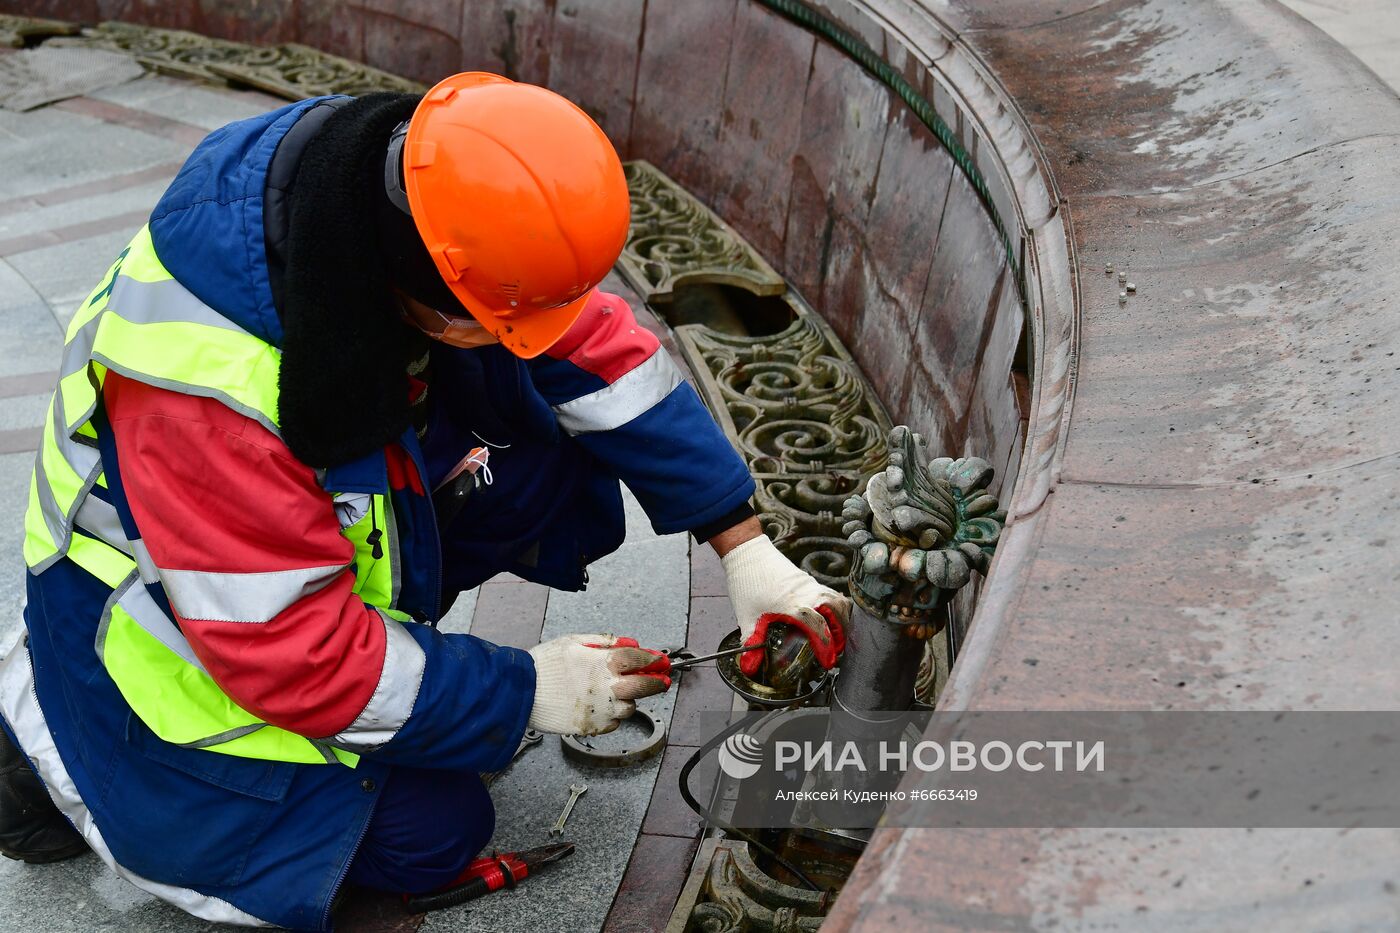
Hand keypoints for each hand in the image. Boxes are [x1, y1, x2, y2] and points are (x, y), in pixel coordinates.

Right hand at [526, 634, 671, 734]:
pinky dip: (612, 715)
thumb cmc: (544, 665)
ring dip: (629, 699)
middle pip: (644, 687)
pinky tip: (601, 706)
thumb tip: (629, 642)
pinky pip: (613, 723)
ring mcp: (601, 710)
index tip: (660, 661)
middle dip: (657, 683)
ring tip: (616, 693)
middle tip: (662, 681)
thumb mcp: (573, 642)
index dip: (653, 660)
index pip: (639, 660)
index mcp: (604, 663)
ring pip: (629, 707)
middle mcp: (607, 688)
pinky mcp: (592, 727)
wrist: (521, 693)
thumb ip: (604, 642)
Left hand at [719, 535, 848, 675]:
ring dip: (841, 618)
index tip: (828, 662)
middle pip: (839, 613)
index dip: (827, 648)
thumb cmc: (748, 583)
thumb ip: (752, 644)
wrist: (746, 551)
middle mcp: (809, 594)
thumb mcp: (747, 618)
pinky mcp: (808, 579)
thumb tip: (750, 668)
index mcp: (795, 606)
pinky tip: (827, 617)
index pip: (820, 629)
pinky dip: (835, 606)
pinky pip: (830, 593)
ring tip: (836, 635)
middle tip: (837, 649)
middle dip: (841, 633)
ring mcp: (811, 584)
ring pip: (838, 600)